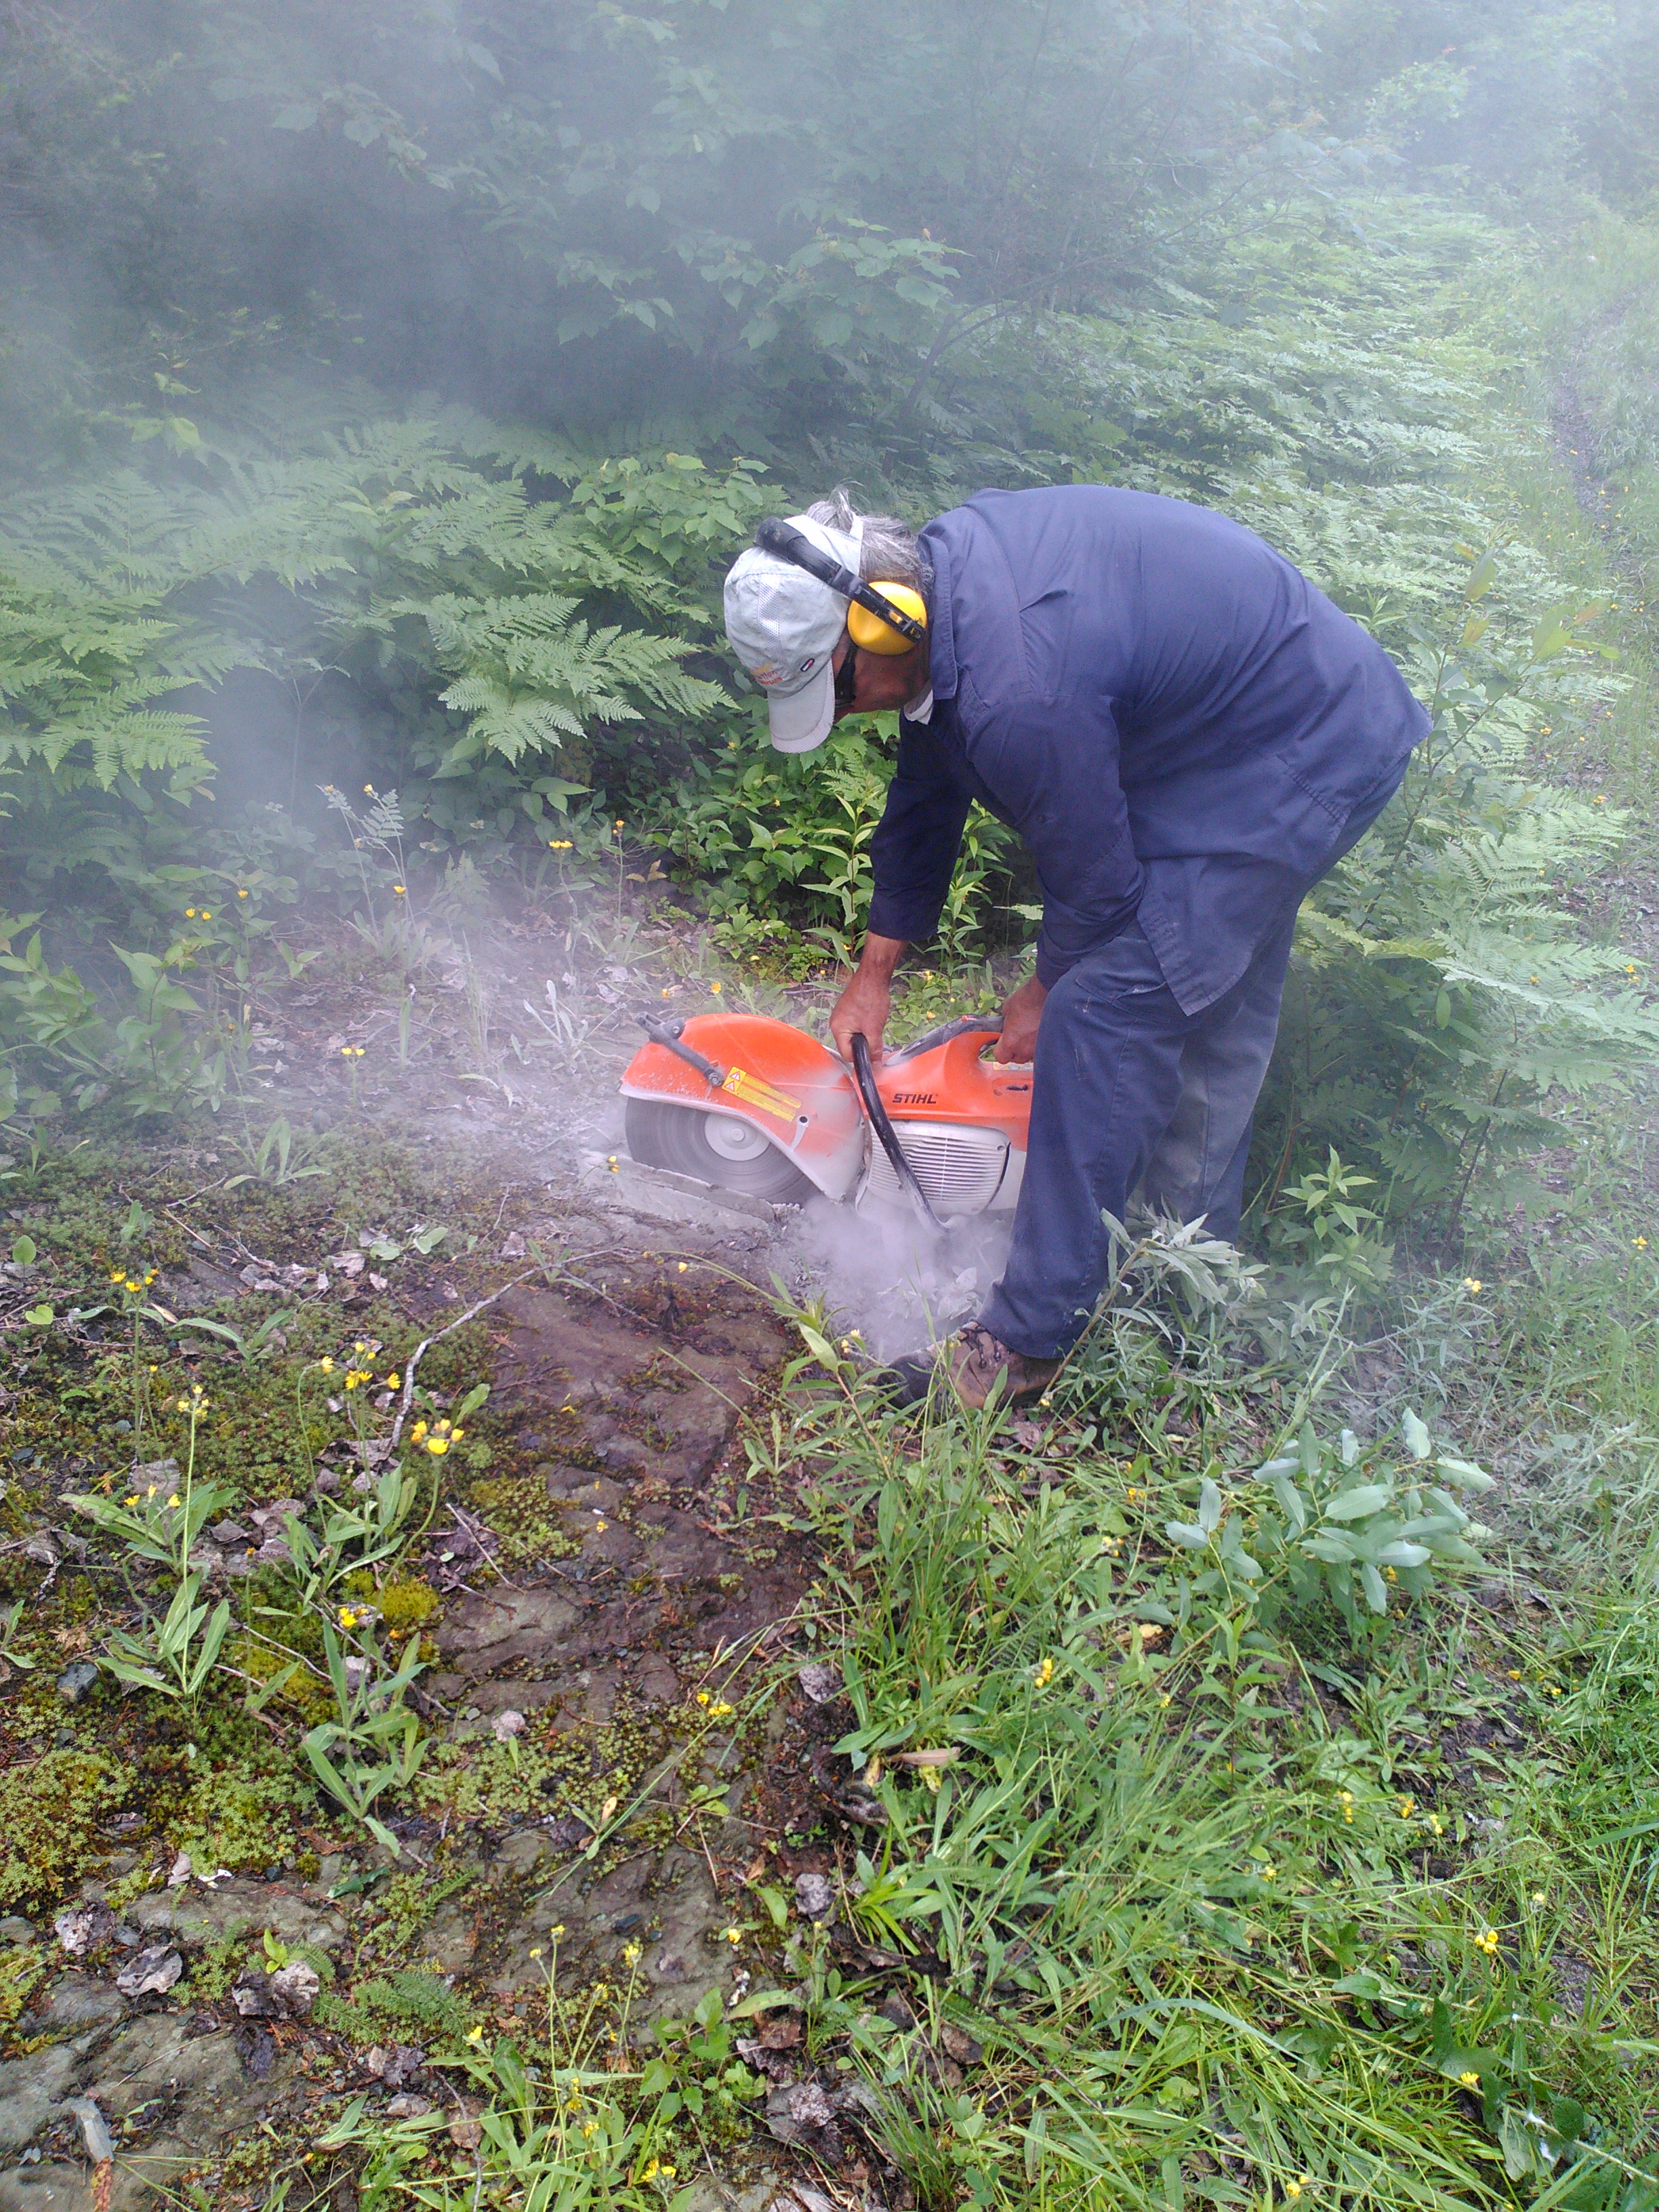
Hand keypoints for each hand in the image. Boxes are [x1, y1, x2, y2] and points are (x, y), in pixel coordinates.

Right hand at [829, 932, 904, 1062]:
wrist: (873, 976)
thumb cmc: (871, 998)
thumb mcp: (874, 1029)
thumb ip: (874, 1049)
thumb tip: (875, 1064)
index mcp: (837, 1029)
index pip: (846, 1055)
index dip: (860, 1058)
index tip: (872, 1057)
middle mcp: (835, 1023)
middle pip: (849, 1046)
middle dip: (863, 1045)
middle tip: (875, 1037)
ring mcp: (841, 1016)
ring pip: (853, 1036)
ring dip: (865, 1035)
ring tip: (875, 1025)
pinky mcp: (847, 1010)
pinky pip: (855, 1026)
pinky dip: (864, 1027)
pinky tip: (872, 1019)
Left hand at [995, 973, 1047, 1063]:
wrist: (1047, 995)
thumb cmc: (1026, 1000)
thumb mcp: (1007, 1009)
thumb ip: (1005, 1021)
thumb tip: (1007, 1022)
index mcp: (1010, 1043)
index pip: (1000, 1057)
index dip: (999, 1050)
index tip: (1001, 1043)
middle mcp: (1024, 1050)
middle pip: (1016, 1058)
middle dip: (1014, 1050)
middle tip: (1015, 1038)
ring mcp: (1038, 1049)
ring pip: (1030, 1055)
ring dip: (1027, 1048)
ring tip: (1029, 1035)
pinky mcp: (1050, 1044)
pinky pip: (1041, 1049)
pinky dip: (1039, 1043)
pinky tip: (1040, 1032)